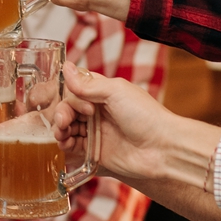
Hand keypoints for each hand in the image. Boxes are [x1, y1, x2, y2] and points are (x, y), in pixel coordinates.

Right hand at [54, 62, 176, 180]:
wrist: (161, 149)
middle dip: (60, 113)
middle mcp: (96, 112)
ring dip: (60, 129)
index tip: (76, 101)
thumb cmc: (145, 116)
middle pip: (66, 109)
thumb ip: (87, 84)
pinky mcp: (93, 153)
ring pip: (65, 128)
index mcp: (102, 94)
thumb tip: (66, 67)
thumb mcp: (116, 91)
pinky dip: (65, 144)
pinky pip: (71, 147)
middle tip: (64, 120)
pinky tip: (67, 143)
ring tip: (64, 133)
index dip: (68, 95)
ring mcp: (94, 133)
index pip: (74, 90)